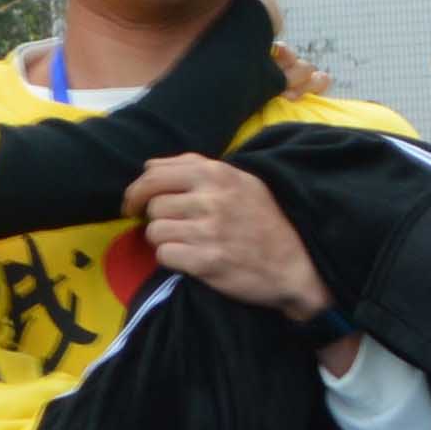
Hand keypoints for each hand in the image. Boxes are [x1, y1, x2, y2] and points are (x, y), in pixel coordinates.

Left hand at [131, 155, 333, 318]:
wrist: (296, 263)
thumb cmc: (263, 221)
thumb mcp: (239, 181)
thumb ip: (195, 168)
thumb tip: (148, 165)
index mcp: (217, 174)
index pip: (154, 174)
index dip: (137, 191)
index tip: (134, 205)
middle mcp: (212, 198)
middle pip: (152, 204)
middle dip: (155, 218)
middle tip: (166, 228)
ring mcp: (209, 230)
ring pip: (155, 231)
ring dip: (164, 240)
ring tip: (185, 244)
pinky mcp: (207, 261)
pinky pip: (164, 256)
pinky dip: (172, 260)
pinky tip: (190, 259)